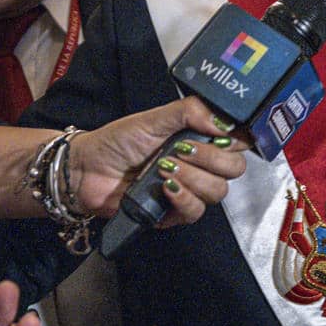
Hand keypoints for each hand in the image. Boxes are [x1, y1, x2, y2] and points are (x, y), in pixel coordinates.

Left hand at [67, 97, 247, 223]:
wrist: (87, 169)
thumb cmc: (117, 141)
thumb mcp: (153, 118)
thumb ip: (190, 112)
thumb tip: (222, 121)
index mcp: (199, 138)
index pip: (237, 141)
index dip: (238, 139)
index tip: (223, 134)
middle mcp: (200, 165)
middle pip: (234, 168)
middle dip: (213, 158)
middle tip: (182, 149)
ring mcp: (189, 189)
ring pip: (218, 191)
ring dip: (193, 177)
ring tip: (164, 167)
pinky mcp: (174, 213)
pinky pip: (195, 211)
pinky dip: (183, 197)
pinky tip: (165, 187)